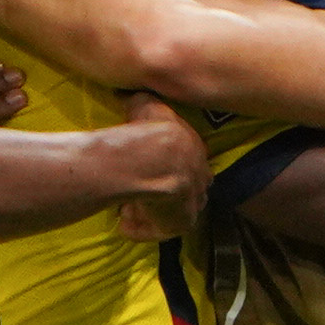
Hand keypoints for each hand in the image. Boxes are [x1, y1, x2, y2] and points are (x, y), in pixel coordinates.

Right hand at [105, 88, 207, 240]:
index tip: (150, 171)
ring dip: (152, 213)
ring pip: (173, 212)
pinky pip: (160, 230)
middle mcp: (200, 178)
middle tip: (140, 194)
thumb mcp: (145, 104)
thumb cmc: (149, 129)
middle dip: (165, 193)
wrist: (152, 158)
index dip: (170, 169)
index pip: (190, 163)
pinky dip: (142, 230)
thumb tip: (130, 94)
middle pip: (186, 190)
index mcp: (196, 151)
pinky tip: (124, 227)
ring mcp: (193, 203)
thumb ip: (141, 101)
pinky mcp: (182, 223)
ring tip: (128, 211)